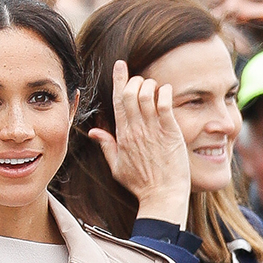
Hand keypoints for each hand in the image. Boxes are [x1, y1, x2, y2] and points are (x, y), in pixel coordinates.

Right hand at [89, 59, 191, 223]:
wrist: (162, 196)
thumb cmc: (141, 185)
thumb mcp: (117, 167)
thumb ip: (106, 146)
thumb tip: (93, 132)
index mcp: (122, 135)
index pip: (116, 100)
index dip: (118, 79)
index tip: (120, 65)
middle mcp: (135, 129)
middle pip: (130, 92)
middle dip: (135, 80)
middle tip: (142, 83)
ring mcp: (152, 130)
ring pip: (146, 93)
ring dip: (151, 85)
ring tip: (156, 90)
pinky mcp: (169, 132)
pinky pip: (164, 103)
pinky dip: (165, 92)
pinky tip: (167, 93)